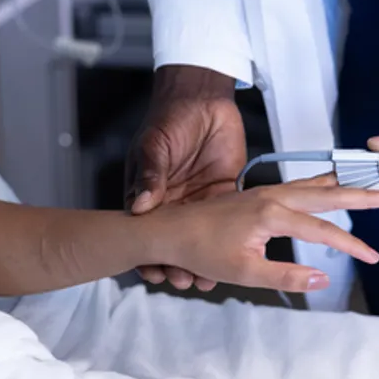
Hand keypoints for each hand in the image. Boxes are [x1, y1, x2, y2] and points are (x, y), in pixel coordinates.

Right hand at [127, 65, 245, 291]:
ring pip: (205, 240)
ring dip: (205, 260)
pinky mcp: (228, 195)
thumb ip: (150, 175)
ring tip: (205, 278)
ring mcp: (203, 201)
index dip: (148, 254)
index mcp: (151, 194)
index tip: (152, 272)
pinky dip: (236, 241)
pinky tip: (237, 258)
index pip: (147, 232)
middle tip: (182, 280)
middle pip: (176, 243)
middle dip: (178, 264)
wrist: (201, 98)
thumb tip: (141, 205)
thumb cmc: (169, 119)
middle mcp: (176, 203)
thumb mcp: (153, 147)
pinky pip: (233, 222)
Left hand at [144, 175, 378, 292]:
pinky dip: (323, 184)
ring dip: (345, 185)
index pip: (324, 231)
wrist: (165, 230)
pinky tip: (329, 186)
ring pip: (316, 184)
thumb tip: (323, 280)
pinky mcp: (258, 195)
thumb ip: (286, 276)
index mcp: (273, 214)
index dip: (352, 245)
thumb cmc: (200, 252)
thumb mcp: (244, 273)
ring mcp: (265, 192)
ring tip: (372, 183)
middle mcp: (273, 196)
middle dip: (364, 195)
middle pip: (329, 194)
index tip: (374, 257)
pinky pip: (301, 185)